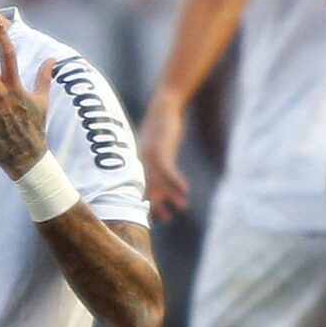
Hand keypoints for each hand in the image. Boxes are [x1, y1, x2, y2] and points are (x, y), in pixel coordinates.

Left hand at [139, 100, 188, 219]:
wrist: (164, 105)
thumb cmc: (161, 126)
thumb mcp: (156, 146)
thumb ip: (155, 162)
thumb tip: (159, 178)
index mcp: (140, 163)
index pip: (141, 188)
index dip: (148, 203)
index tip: (154, 218)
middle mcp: (142, 161)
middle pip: (147, 188)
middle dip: (156, 206)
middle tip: (164, 221)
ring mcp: (149, 156)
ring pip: (159, 182)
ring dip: (170, 197)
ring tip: (181, 209)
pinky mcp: (160, 149)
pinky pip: (168, 170)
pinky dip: (176, 181)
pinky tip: (186, 191)